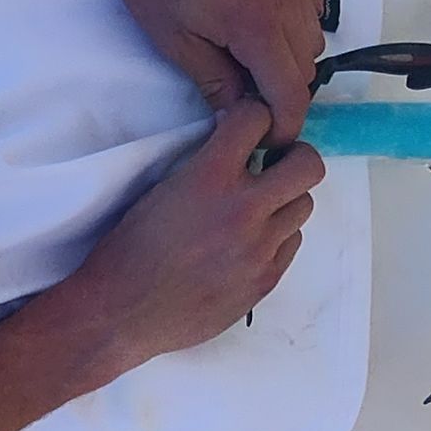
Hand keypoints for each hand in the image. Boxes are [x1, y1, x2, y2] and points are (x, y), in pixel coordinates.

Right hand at [49, 100, 323, 377]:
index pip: (258, 118)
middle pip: (308, 165)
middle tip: (274, 166)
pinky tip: (246, 244)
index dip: (253, 117)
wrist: (122, 313)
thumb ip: (204, 167)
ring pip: (304, 205)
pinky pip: (291, 243)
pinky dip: (275, 237)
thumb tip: (236, 149)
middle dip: (294, 158)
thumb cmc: (128, 250)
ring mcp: (260, 248)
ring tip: (256, 210)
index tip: (247, 127)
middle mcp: (243, 209)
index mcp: (209, 177)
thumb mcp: (160, 190)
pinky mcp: (266, 280)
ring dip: (284, 200)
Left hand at [89, 0, 324, 142]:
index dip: (284, 124)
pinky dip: (297, 24)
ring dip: (291, 58)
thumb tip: (238, 119)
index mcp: (258, 26)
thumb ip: (216, 85)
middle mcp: (288, 0)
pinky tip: (262, 25)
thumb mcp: (177, 44)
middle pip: (306, 68)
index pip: (291, 93)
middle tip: (248, 99)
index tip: (268, 140)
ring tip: (250, 60)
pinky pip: (312, 4)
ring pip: (314, 37)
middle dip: (284, 92)